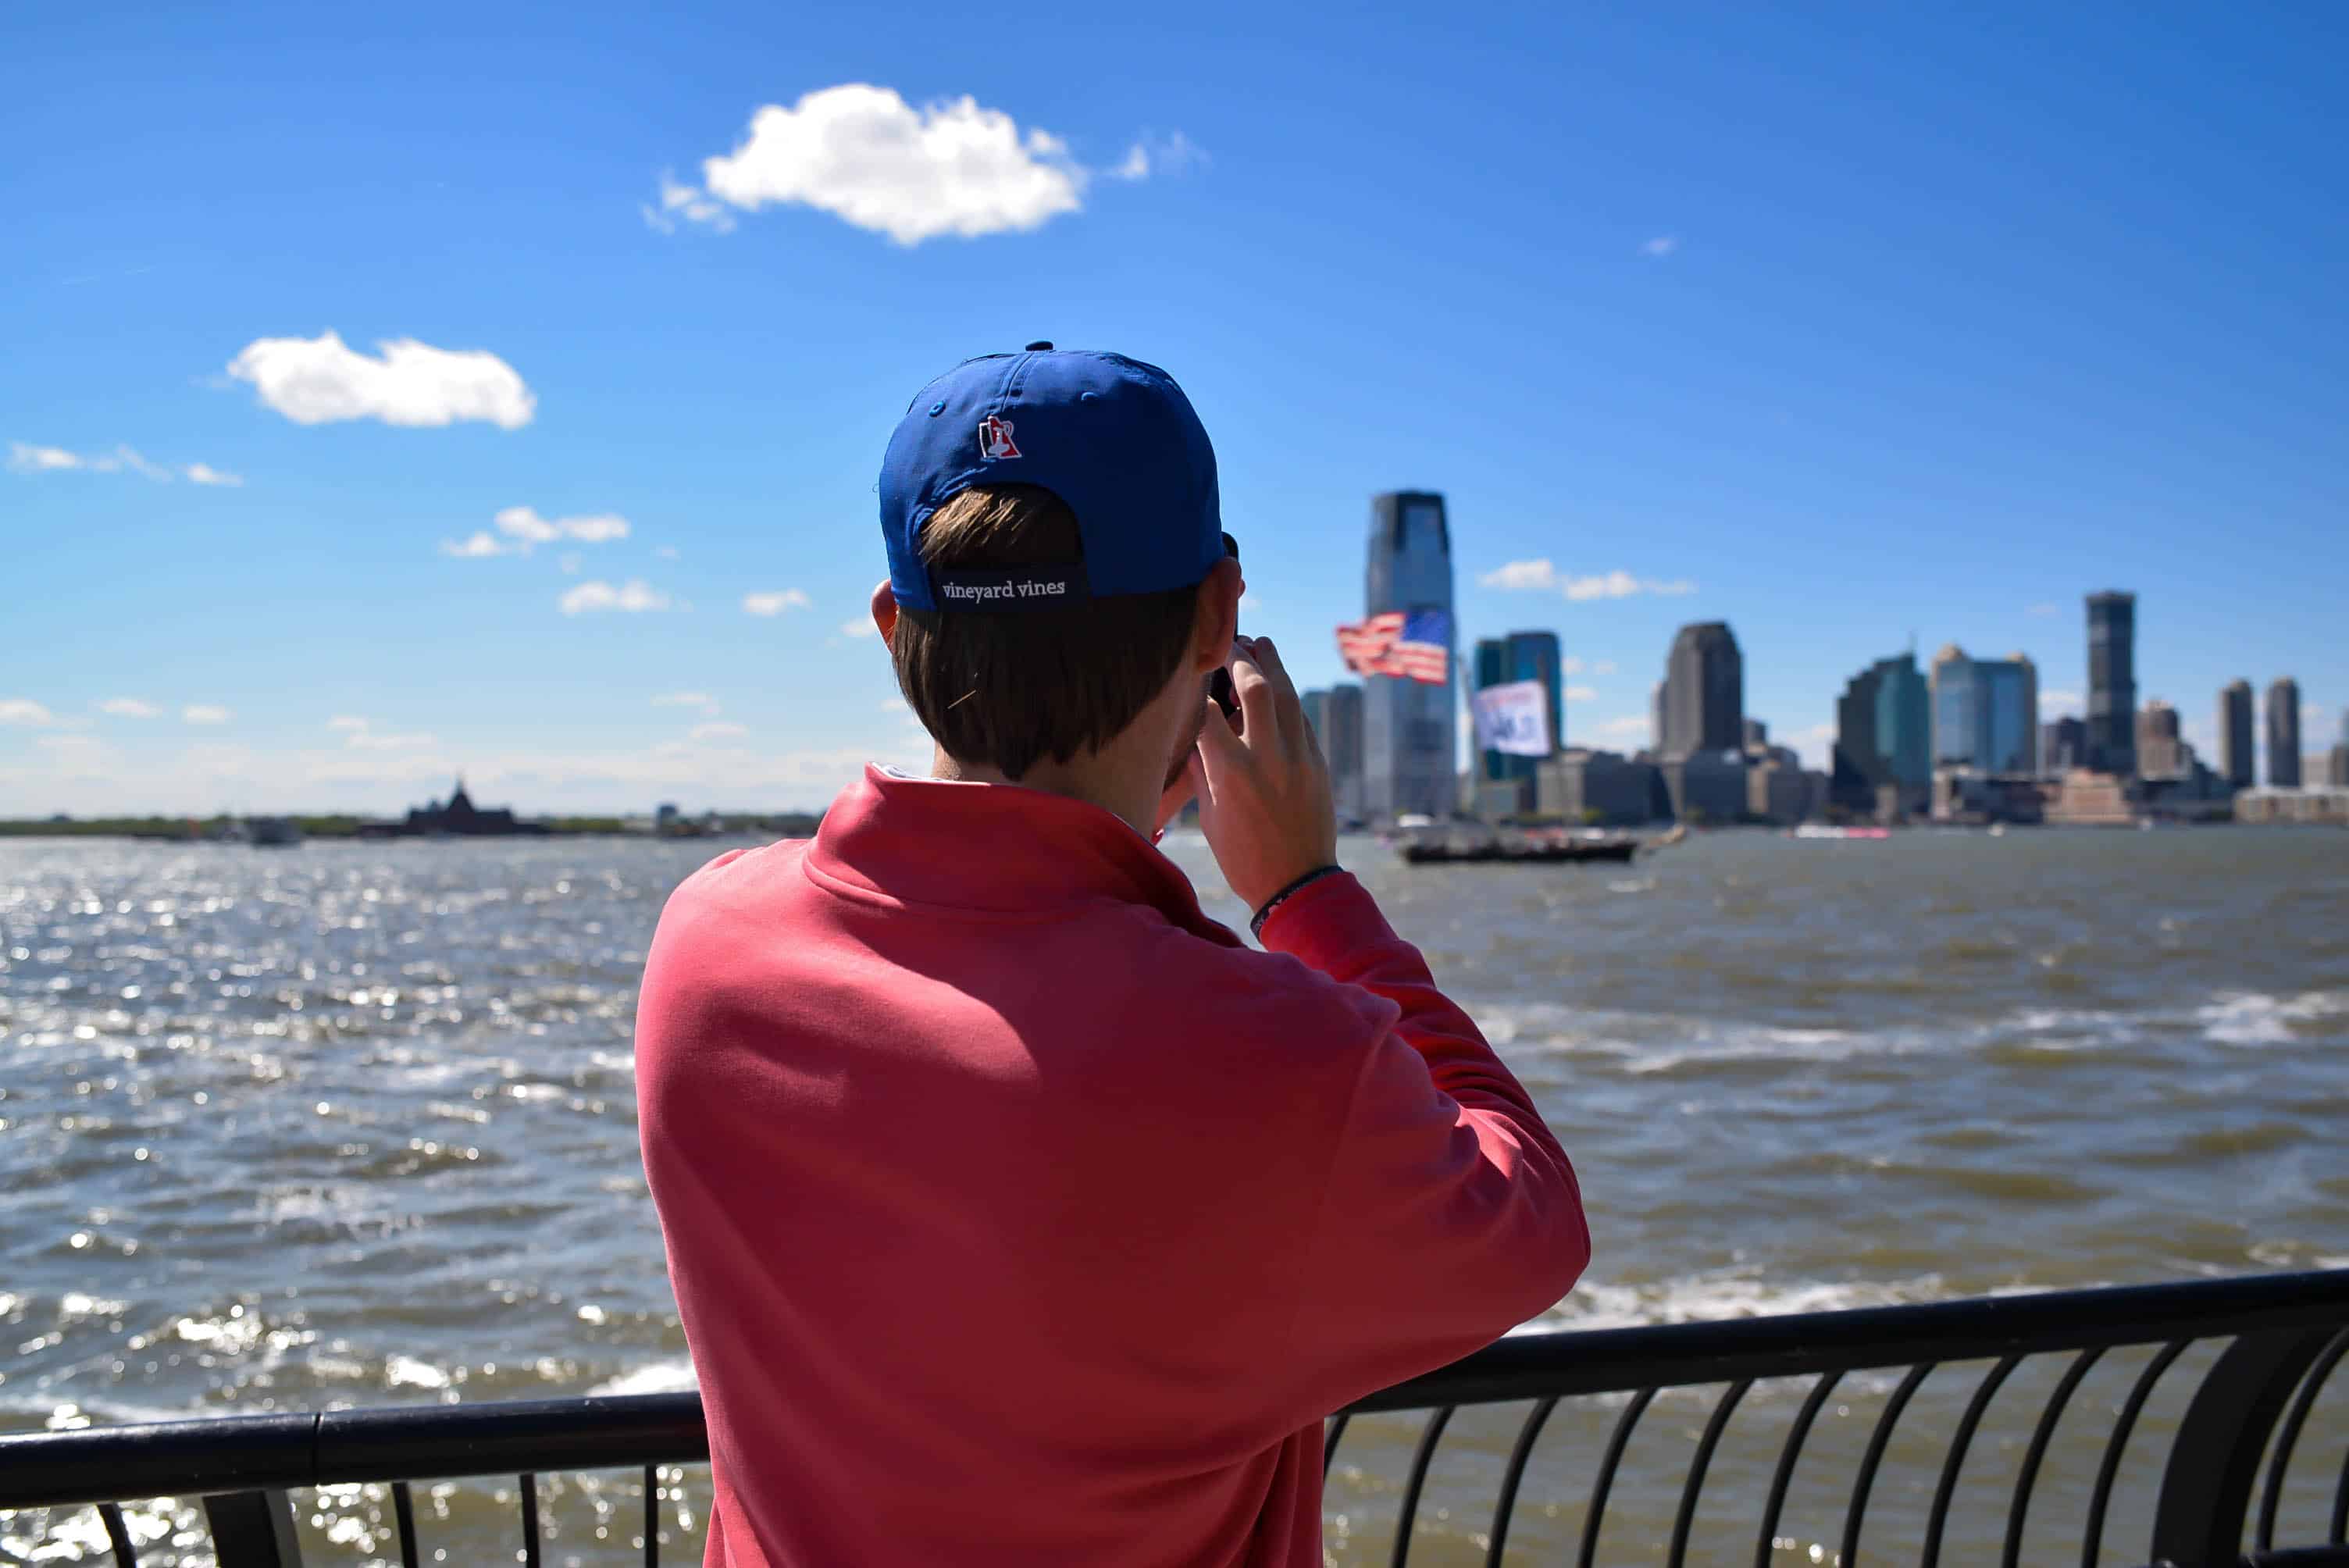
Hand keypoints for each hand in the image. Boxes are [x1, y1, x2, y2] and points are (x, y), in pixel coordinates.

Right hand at [1192, 636, 1339, 910]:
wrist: (1298, 884)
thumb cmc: (1243, 856)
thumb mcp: (1211, 815)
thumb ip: (1203, 769)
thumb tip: (1196, 732)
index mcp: (1233, 773)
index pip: (1210, 711)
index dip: (1198, 689)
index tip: (1192, 676)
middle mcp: (1269, 757)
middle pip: (1257, 687)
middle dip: (1241, 658)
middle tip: (1231, 643)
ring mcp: (1299, 758)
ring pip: (1287, 695)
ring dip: (1272, 665)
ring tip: (1259, 645)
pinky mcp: (1319, 763)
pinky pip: (1302, 718)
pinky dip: (1287, 698)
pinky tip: (1276, 688)